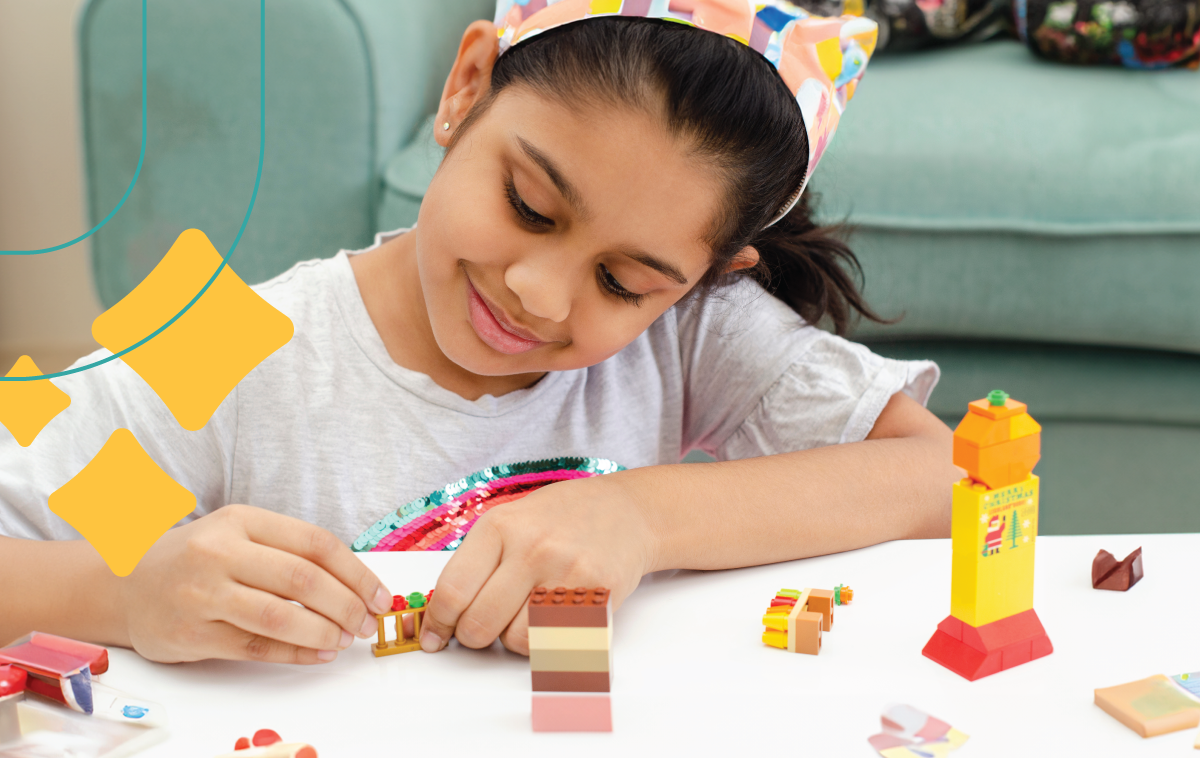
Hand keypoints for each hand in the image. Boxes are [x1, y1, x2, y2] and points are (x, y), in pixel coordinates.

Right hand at [118, 504, 391, 663]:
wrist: (123, 582)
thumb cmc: (197, 558)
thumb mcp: (239, 534)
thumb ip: (289, 550)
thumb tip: (356, 584)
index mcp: (241, 521)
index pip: (315, 543)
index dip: (356, 572)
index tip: (378, 595)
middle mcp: (219, 553)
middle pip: (302, 580)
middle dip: (346, 605)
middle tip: (366, 622)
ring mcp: (202, 594)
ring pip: (280, 616)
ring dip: (323, 632)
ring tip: (344, 639)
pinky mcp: (190, 634)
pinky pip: (255, 647)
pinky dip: (294, 653)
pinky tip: (317, 654)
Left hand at [418, 473, 655, 654]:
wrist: (627, 511)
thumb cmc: (562, 519)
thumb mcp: (511, 520)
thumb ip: (477, 561)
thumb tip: (441, 611)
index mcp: (501, 526)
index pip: (452, 590)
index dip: (438, 623)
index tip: (435, 636)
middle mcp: (532, 548)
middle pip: (479, 624)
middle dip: (472, 636)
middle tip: (480, 630)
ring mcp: (567, 573)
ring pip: (516, 641)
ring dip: (513, 639)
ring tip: (525, 615)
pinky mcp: (597, 597)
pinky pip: (556, 643)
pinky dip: (547, 642)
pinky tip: (551, 620)